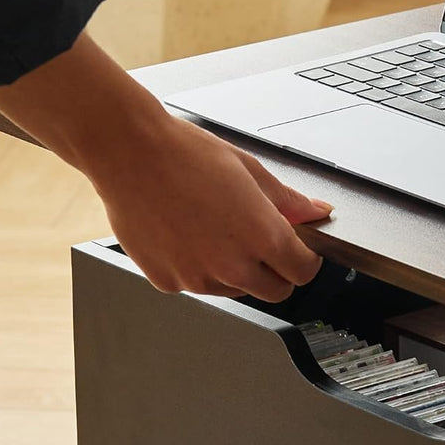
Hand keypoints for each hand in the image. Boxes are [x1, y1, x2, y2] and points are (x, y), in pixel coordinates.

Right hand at [0, 33, 333, 300]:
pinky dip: (199, 268)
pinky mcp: (168, 281)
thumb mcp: (249, 170)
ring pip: (236, 290)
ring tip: (216, 229)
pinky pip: (196, 284)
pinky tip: (188, 235)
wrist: (129, 153)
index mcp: (260, 236)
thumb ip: (288, 200)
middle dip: (278, 272)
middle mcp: (231, 265)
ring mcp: (197, 278)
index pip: (303, 273)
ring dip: (237, 271)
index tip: (301, 251)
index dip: (306, 261)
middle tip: (264, 244)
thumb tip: (315, 211)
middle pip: (275, 291)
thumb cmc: (185, 155)